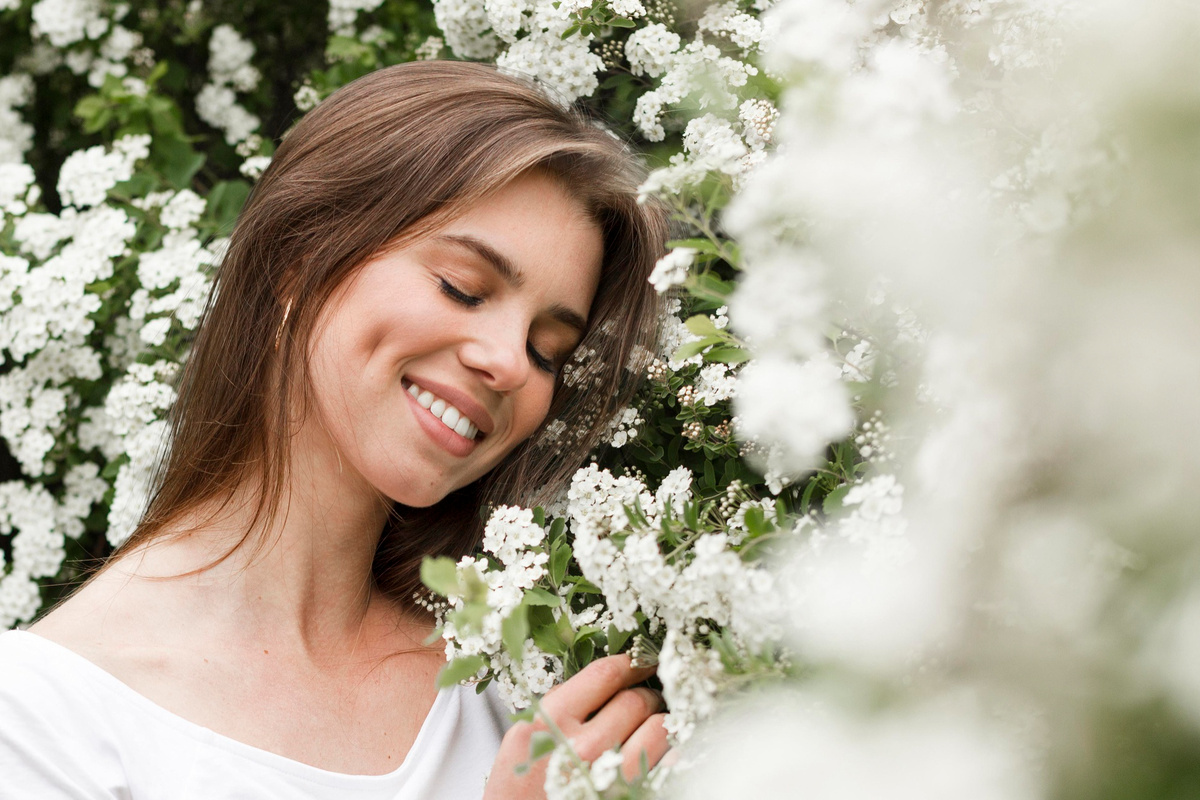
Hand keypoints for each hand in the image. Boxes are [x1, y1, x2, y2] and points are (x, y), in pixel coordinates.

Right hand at [483, 654, 669, 798]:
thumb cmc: (519, 792)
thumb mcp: (523, 741)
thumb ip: (559, 708)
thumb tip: (605, 679)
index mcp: (546, 724)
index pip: (603, 675)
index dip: (629, 664)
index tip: (638, 662)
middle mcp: (578, 749)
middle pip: (635, 700)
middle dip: (648, 695)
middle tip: (649, 698)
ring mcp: (605, 777)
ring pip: (657, 728)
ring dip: (661, 721)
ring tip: (654, 723)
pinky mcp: (626, 797)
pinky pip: (665, 765)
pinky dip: (667, 753)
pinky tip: (658, 751)